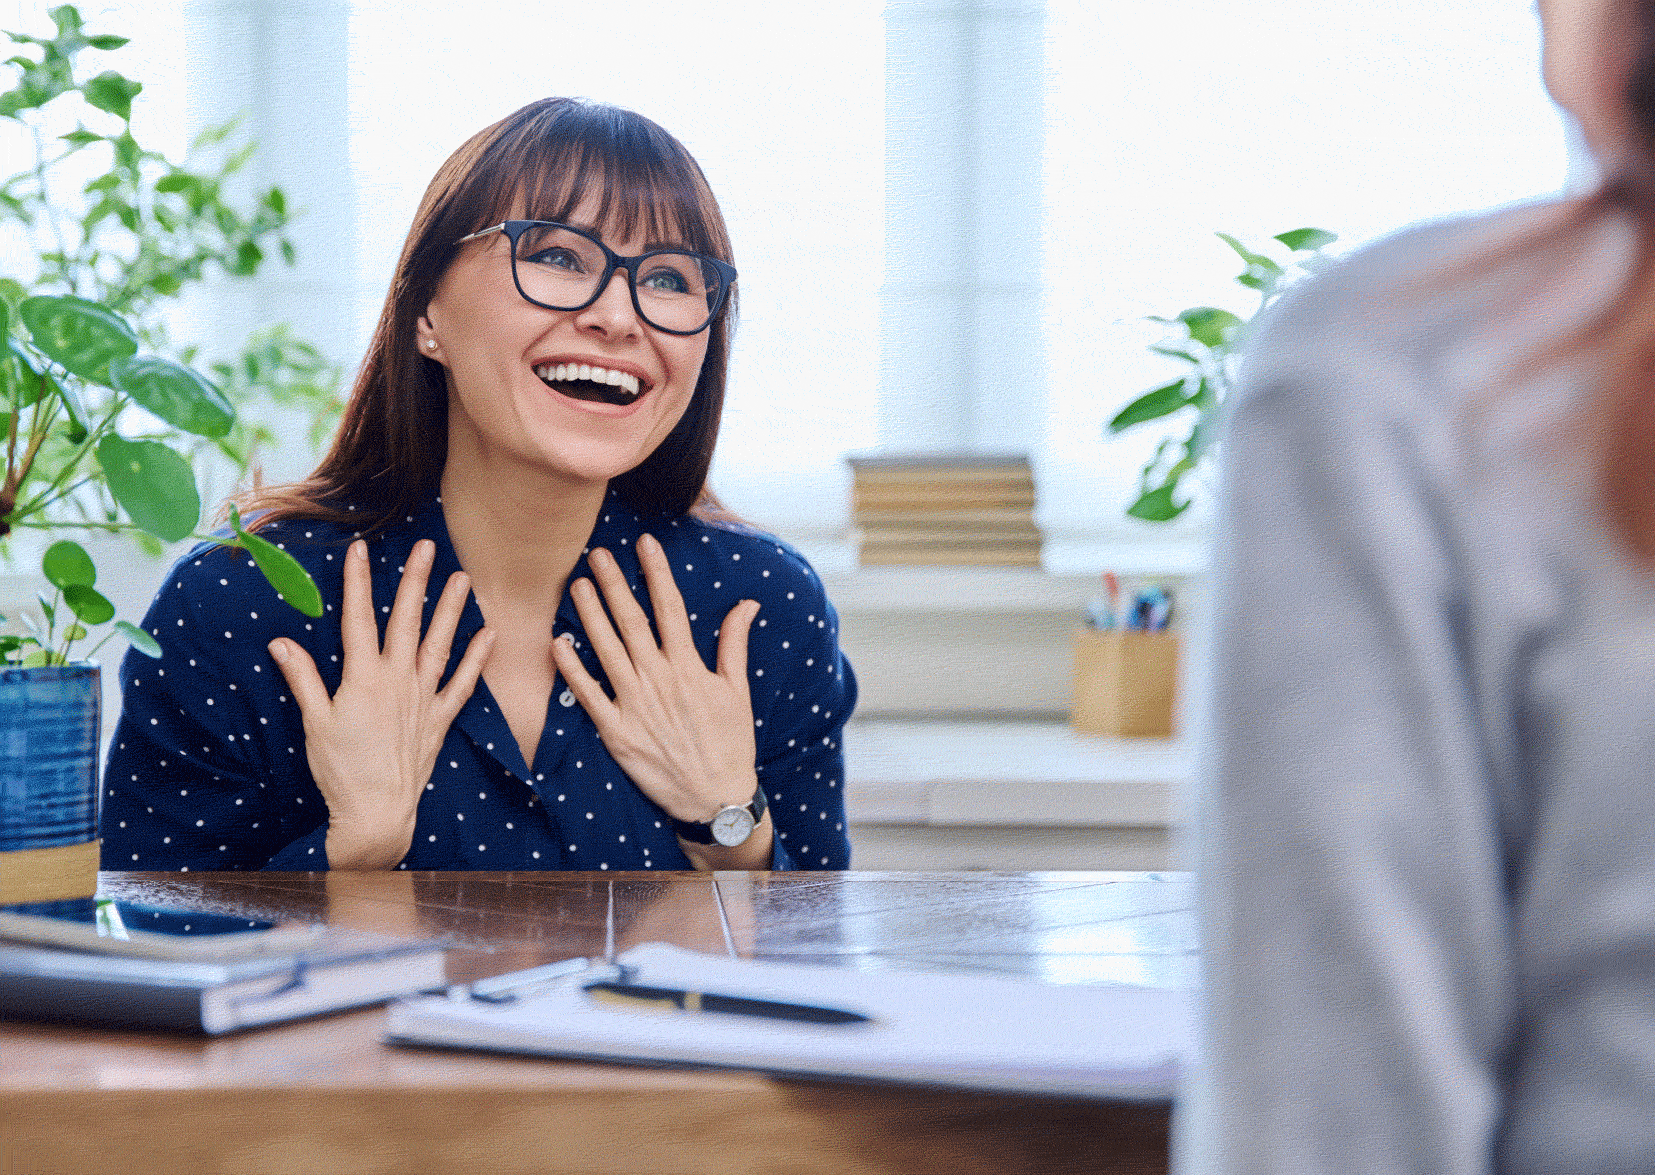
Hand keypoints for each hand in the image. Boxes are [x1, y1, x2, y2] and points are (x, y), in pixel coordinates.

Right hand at [268, 538, 494, 869]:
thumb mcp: (314, 722)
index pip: (358, 618)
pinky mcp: (440, 719)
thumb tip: (280, 642)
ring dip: (451, 610)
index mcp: (363, 678)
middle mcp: (397, 681)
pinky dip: (476, 659)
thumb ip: (303, 679)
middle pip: (406, 621)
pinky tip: (487, 634)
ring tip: (463, 578)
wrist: (377, 812)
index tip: (359, 549)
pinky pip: (463, 684)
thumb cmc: (340, 770)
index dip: (358, 581)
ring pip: (439, 644)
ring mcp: (423, 698)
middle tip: (427, 546)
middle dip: (415, 580)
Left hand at [551, 533, 762, 833]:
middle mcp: (660, 680)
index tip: (645, 544)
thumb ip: (734, 644)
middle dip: (615, 584)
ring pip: (607, 650)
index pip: (670, 608)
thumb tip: (747, 604)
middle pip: (632, 622)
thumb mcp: (738, 691)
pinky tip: (558, 642)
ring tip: (577, 584)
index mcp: (690, 668)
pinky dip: (573, 669)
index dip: (656, 572)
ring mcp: (636, 706)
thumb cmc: (731, 744)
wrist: (715, 799)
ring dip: (590, 615)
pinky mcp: (617, 733)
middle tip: (597, 553)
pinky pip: (589, 695)